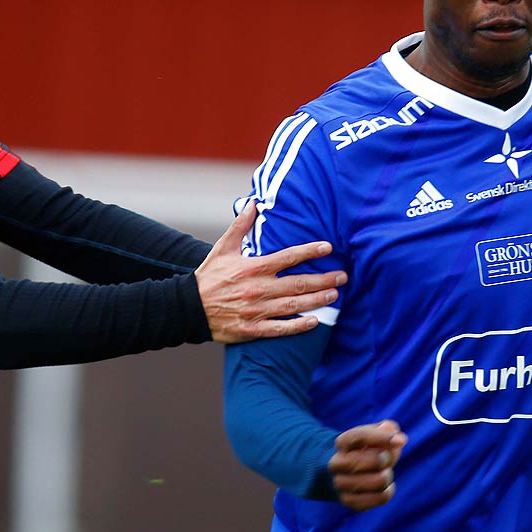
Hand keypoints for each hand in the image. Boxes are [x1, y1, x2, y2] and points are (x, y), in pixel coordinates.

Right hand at [197, 201, 346, 343]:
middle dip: (324, 279)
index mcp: (253, 268)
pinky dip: (298, 326)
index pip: (288, 257)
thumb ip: (240, 226)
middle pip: (298, 283)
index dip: (310, 251)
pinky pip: (280, 328)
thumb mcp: (222, 248)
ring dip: (317, 300)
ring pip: (294, 305)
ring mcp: (257, 310)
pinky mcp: (253, 329)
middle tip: (343, 277)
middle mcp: (258, 289)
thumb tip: (253, 202)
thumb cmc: (208, 276)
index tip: (328, 247)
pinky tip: (315, 322)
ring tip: (335, 295)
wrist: (188, 308)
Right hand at [329, 420, 405, 510]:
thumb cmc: (365, 450)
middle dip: (387, 458)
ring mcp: (340, 484)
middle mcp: (336, 463)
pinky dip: (388, 491)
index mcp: (342, 442)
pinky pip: (380, 497)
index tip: (400, 441)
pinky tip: (383, 487)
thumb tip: (400, 440)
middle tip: (385, 458)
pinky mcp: (349, 501)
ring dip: (387, 476)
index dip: (382, 437)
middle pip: (373, 460)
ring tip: (383, 473)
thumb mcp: (374, 434)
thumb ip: (388, 430)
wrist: (344, 472)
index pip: (359, 437)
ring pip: (379, 481)